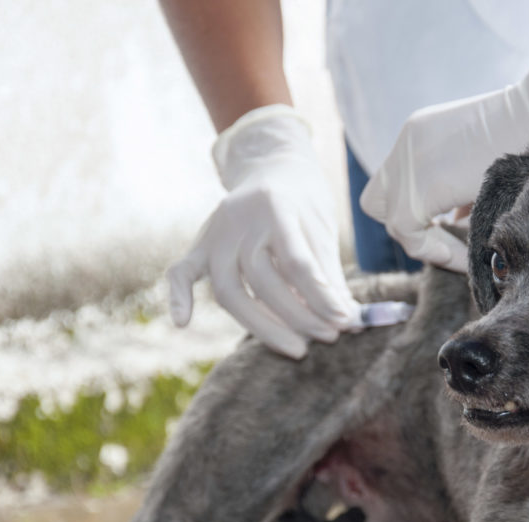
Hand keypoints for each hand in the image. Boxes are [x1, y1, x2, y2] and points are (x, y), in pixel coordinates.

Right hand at [167, 105, 358, 358]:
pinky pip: (181, 272)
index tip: (345, 323)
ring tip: (297, 348)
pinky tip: (181, 323)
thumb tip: (351, 323)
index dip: (321, 297)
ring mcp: (214, 232)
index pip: (297, 262)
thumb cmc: (302, 202)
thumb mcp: (321, 229)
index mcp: (274, 206)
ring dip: (262, 326)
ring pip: (228, 290)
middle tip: (328, 338)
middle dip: (299, 316)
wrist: (270, 165)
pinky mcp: (199, 245)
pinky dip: (177, 297)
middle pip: (262, 280)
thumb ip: (331, 275)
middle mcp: (238, 218)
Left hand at [360, 0, 528, 271]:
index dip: (416, 213)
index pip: (395, 186)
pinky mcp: (420, 186)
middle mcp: (406, 146)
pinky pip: (410, 234)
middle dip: (408, 227)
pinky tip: (469, 256)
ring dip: (426, 244)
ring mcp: (409, 164)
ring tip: (463, 253)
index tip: (455, 229)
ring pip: (394, 223)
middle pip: (378, 203)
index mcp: (419, 135)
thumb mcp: (485, 157)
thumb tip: (458, 220)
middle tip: (446, 238)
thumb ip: (462, 188)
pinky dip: (438, 252)